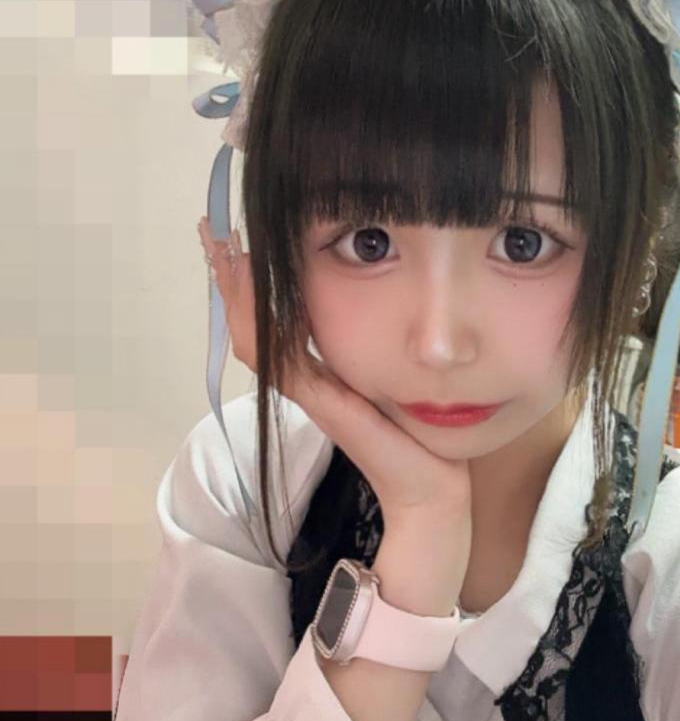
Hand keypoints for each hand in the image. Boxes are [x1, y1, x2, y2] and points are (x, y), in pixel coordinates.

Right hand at [198, 217, 472, 521]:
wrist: (429, 487)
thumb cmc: (417, 436)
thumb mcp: (392, 377)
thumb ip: (375, 350)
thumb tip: (383, 303)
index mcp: (319, 373)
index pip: (269, 321)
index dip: (250, 285)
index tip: (235, 242)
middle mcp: (306, 382)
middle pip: (250, 325)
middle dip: (231, 279)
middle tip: (210, 233)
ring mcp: (310, 394)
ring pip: (256, 339)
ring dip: (238, 295)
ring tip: (223, 252)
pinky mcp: (324, 405)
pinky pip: (283, 362)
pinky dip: (267, 327)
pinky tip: (263, 294)